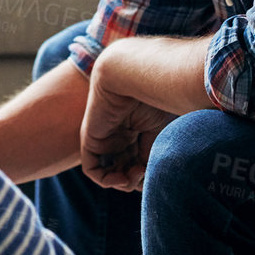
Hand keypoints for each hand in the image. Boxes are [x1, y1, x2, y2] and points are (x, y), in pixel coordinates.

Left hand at [81, 43, 179, 191]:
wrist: (133, 71)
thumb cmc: (157, 93)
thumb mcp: (163, 128)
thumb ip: (158, 151)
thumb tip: (157, 176)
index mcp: (140, 127)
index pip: (142, 160)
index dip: (151, 173)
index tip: (161, 173)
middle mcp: (122, 133)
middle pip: (127, 168)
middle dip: (138, 180)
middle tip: (148, 177)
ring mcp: (106, 136)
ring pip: (111, 172)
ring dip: (124, 183)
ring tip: (136, 176)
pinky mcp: (91, 138)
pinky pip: (92, 168)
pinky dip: (106, 180)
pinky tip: (122, 178)